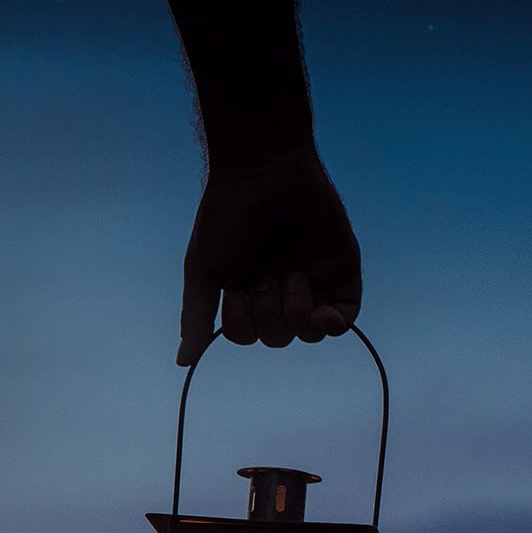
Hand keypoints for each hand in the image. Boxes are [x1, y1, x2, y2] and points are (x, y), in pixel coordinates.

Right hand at [177, 147, 361, 363]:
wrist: (262, 170)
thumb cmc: (226, 215)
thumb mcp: (203, 271)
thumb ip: (196, 317)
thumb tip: (185, 362)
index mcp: (248, 292)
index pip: (249, 335)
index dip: (242, 322)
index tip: (236, 287)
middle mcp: (280, 289)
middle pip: (280, 337)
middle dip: (268, 311)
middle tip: (264, 271)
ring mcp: (314, 279)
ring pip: (311, 333)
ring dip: (296, 311)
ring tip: (290, 274)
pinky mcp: (341, 269)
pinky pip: (347, 315)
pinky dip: (335, 323)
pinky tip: (323, 315)